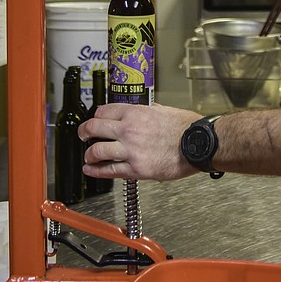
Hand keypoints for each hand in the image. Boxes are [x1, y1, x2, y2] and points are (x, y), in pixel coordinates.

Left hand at [80, 103, 201, 180]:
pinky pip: (110, 170)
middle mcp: (129, 130)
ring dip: (89, 154)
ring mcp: (131, 150)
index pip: (104, 111)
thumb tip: (144, 111)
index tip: (95, 120)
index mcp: (136, 113)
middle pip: (94, 128)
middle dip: (84, 132)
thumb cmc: (186, 127)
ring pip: (97, 151)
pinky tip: (91, 170)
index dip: (96, 116)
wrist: (197, 143)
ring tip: (87, 156)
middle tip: (82, 135)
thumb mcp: (164, 110)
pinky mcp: (137, 168)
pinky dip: (97, 171)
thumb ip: (149, 111)